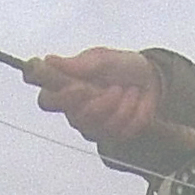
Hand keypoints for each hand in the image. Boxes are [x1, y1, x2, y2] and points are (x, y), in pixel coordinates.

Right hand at [23, 46, 160, 145]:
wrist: (149, 78)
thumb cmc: (119, 66)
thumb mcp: (102, 58)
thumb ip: (77, 65)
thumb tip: (48, 61)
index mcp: (65, 90)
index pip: (46, 101)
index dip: (61, 97)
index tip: (80, 87)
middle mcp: (74, 113)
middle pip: (77, 118)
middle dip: (102, 102)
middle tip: (116, 87)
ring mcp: (93, 128)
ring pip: (102, 126)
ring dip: (122, 104)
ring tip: (129, 90)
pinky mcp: (113, 136)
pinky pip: (122, 131)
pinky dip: (134, 112)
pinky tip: (136, 102)